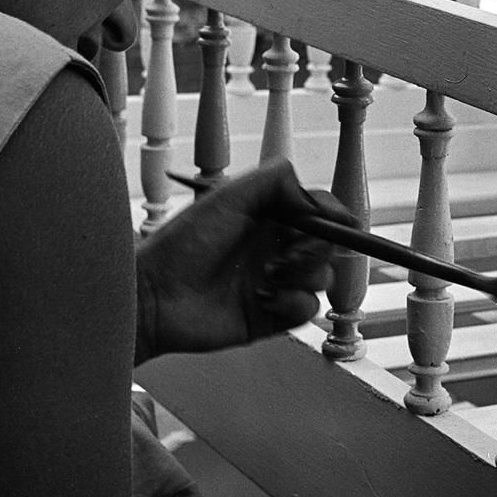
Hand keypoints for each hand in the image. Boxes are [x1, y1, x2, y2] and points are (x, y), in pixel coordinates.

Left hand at [133, 159, 354, 363]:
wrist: (155, 296)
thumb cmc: (181, 244)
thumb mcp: (227, 196)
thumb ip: (275, 181)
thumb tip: (315, 200)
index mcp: (269, 217)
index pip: (318, 212)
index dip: (333, 215)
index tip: (342, 221)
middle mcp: (276, 248)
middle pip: (326, 245)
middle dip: (315, 247)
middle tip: (285, 252)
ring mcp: (277, 283)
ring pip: (322, 278)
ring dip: (302, 276)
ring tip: (268, 276)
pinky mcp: (273, 315)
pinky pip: (307, 309)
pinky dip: (292, 303)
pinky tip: (264, 299)